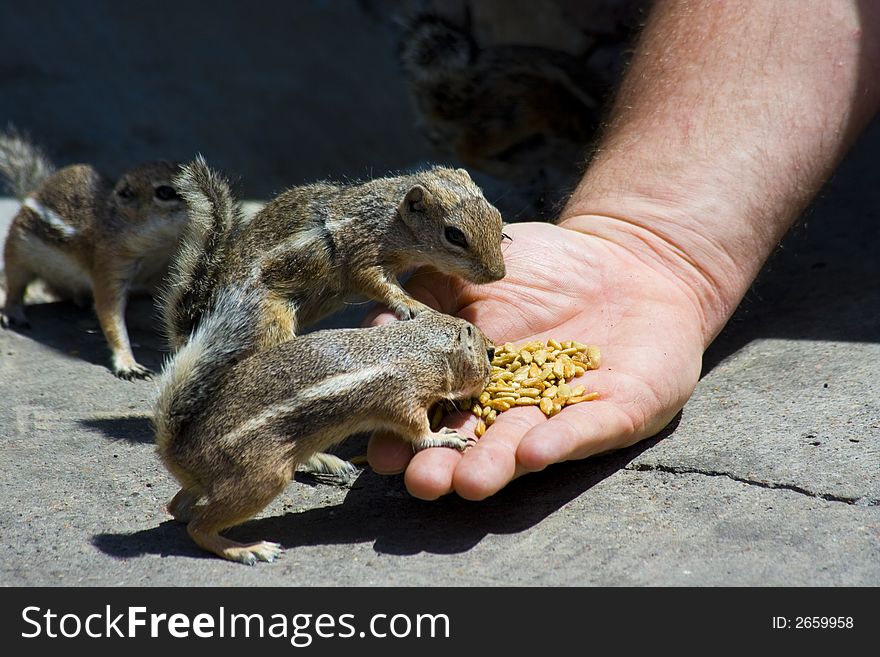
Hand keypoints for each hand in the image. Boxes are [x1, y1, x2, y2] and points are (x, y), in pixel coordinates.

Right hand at [367, 219, 706, 499]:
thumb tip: (374, 322)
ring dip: (496, 465)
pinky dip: (561, 440)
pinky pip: (587, 428)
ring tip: (469, 483)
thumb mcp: (470, 272)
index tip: (380, 452)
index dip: (407, 432)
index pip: (433, 411)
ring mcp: (562, 412)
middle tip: (422, 482)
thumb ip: (425, 298)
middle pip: (474, 443)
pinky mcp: (616, 411)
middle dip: (447, 465)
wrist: (628, 256)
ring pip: (523, 446)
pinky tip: (534, 453)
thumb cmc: (542, 264)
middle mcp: (512, 407)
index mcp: (472, 379)